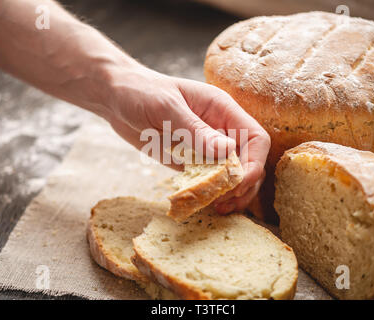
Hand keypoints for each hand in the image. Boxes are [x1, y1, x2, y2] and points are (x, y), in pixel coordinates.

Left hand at [104, 64, 270, 212]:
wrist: (117, 98)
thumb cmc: (141, 92)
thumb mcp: (167, 109)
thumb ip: (196, 130)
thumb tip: (228, 150)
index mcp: (222, 109)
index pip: (256, 138)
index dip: (253, 162)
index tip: (237, 182)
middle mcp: (220, 129)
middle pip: (249, 160)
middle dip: (244, 184)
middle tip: (225, 201)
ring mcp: (207, 146)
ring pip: (232, 174)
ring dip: (231, 193)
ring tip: (218, 208)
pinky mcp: (192, 160)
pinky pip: (209, 180)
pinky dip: (211, 194)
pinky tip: (204, 204)